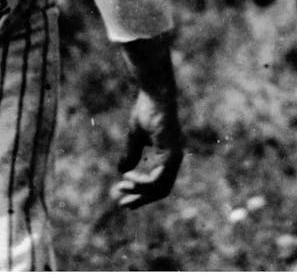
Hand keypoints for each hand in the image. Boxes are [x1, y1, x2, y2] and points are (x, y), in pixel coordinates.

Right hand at [111, 89, 182, 208]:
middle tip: (122, 204)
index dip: (142, 192)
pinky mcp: (171, 152)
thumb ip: (131, 154)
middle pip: (161, 189)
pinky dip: (143, 182)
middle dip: (141, 198)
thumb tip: (123, 171)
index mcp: (167, 155)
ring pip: (160, 187)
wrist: (155, 93)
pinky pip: (159, 177)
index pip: (158, 182)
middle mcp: (174, 158)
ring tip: (122, 187)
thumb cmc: (146, 110)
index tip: (123, 195)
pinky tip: (128, 177)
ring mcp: (175, 156)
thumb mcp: (135, 137)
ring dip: (140, 191)